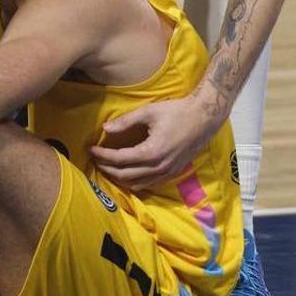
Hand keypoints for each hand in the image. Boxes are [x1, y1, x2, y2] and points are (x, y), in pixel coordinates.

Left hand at [89, 97, 225, 190]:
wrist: (205, 118)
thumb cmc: (178, 111)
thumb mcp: (150, 112)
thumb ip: (126, 121)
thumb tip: (105, 128)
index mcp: (152, 152)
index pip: (120, 159)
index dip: (103, 155)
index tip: (90, 149)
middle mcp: (159, 167)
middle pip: (125, 175)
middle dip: (107, 168)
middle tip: (95, 159)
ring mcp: (167, 172)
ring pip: (136, 183)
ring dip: (119, 178)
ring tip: (107, 167)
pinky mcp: (173, 173)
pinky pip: (149, 184)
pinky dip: (134, 181)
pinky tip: (127, 174)